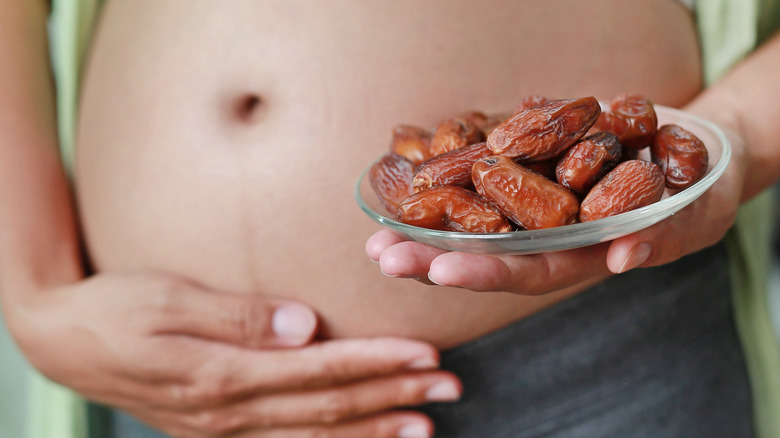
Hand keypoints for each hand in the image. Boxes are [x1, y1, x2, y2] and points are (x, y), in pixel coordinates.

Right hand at [7, 273, 460, 437]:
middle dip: (393, 395)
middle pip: (328, 405)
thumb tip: (301, 325)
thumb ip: (236, 315)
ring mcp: (225, 428)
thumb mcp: (167, 298)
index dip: (375, 362)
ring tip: (425, 426)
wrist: (64, 341)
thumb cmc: (116, 308)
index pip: (318, 369)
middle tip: (449, 386)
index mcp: (222, 373)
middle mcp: (230, 411)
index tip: (424, 355)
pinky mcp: (220, 429)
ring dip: (374, 427)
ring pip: (315, 433)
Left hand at [366, 116, 745, 294]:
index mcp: (577, 255)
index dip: (482, 271)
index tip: (439, 269)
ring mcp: (533, 200)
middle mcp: (545, 233)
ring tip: (378, 228)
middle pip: (482, 249)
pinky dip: (447, 175)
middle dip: (431, 255)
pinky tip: (410, 174)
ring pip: (472, 216)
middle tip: (382, 255)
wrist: (694, 151)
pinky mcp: (530, 164)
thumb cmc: (696, 193)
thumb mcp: (688, 216)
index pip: (524, 270)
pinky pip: (483, 172)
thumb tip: (621, 257)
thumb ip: (658, 237)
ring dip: (426, 222)